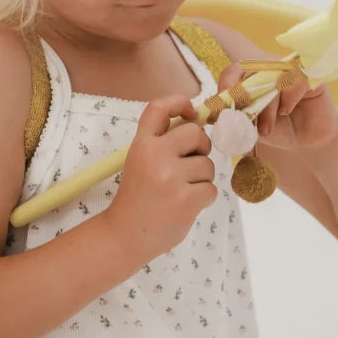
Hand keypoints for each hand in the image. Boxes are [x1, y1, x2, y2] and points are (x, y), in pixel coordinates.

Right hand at [103, 95, 217, 262]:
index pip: (158, 108)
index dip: (180, 103)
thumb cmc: (138, 197)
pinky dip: (203, 198)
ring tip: (182, 191)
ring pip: (208, 165)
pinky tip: (186, 205)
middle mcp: (155, 155)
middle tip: (190, 164)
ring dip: (202, 178)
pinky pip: (211, 189)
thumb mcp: (139, 161)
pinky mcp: (186, 199)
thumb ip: (161, 142)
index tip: (190, 113)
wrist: (126, 235)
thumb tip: (198, 123)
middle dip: (201, 148)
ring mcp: (171, 177)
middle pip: (196, 134)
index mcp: (141, 144)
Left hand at [217, 63, 337, 149]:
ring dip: (266, 106)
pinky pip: (296, 78)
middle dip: (245, 99)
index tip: (221, 106)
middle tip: (244, 120)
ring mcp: (290, 70)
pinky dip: (288, 97)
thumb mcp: (252, 128)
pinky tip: (286, 112)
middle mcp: (269, 69)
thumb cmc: (279, 131)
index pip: (233, 71)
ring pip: (272, 77)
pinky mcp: (310, 76)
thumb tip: (217, 119)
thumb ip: (236, 121)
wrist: (308, 142)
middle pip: (251, 72)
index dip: (226, 85)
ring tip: (265, 129)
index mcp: (251, 78)